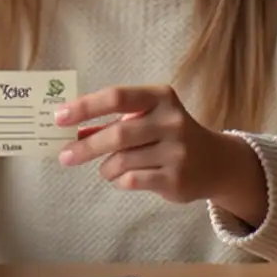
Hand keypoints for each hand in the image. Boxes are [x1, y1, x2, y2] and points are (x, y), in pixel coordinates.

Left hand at [54, 85, 266, 220]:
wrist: (217, 162)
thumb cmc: (169, 134)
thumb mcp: (146, 117)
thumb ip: (112, 121)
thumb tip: (70, 128)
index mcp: (160, 97)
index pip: (116, 97)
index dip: (85, 107)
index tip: (59, 117)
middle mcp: (171, 120)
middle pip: (117, 133)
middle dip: (85, 146)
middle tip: (64, 156)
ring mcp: (176, 151)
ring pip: (122, 161)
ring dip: (105, 167)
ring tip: (105, 168)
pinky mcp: (176, 178)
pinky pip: (132, 180)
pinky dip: (119, 179)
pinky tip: (123, 177)